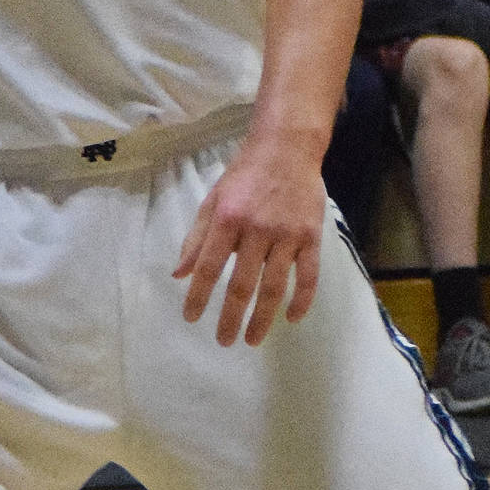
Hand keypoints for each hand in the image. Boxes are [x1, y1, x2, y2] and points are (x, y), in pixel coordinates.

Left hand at [174, 131, 324, 342]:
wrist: (287, 147)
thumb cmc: (245, 175)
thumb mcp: (214, 199)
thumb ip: (197, 237)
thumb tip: (178, 273)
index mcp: (227, 218)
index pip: (208, 266)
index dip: (198, 295)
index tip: (191, 318)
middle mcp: (256, 229)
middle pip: (241, 284)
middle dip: (230, 317)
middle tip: (223, 341)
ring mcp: (287, 235)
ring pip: (274, 286)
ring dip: (262, 318)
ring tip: (251, 339)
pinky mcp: (311, 236)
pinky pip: (308, 276)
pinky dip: (301, 300)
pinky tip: (291, 318)